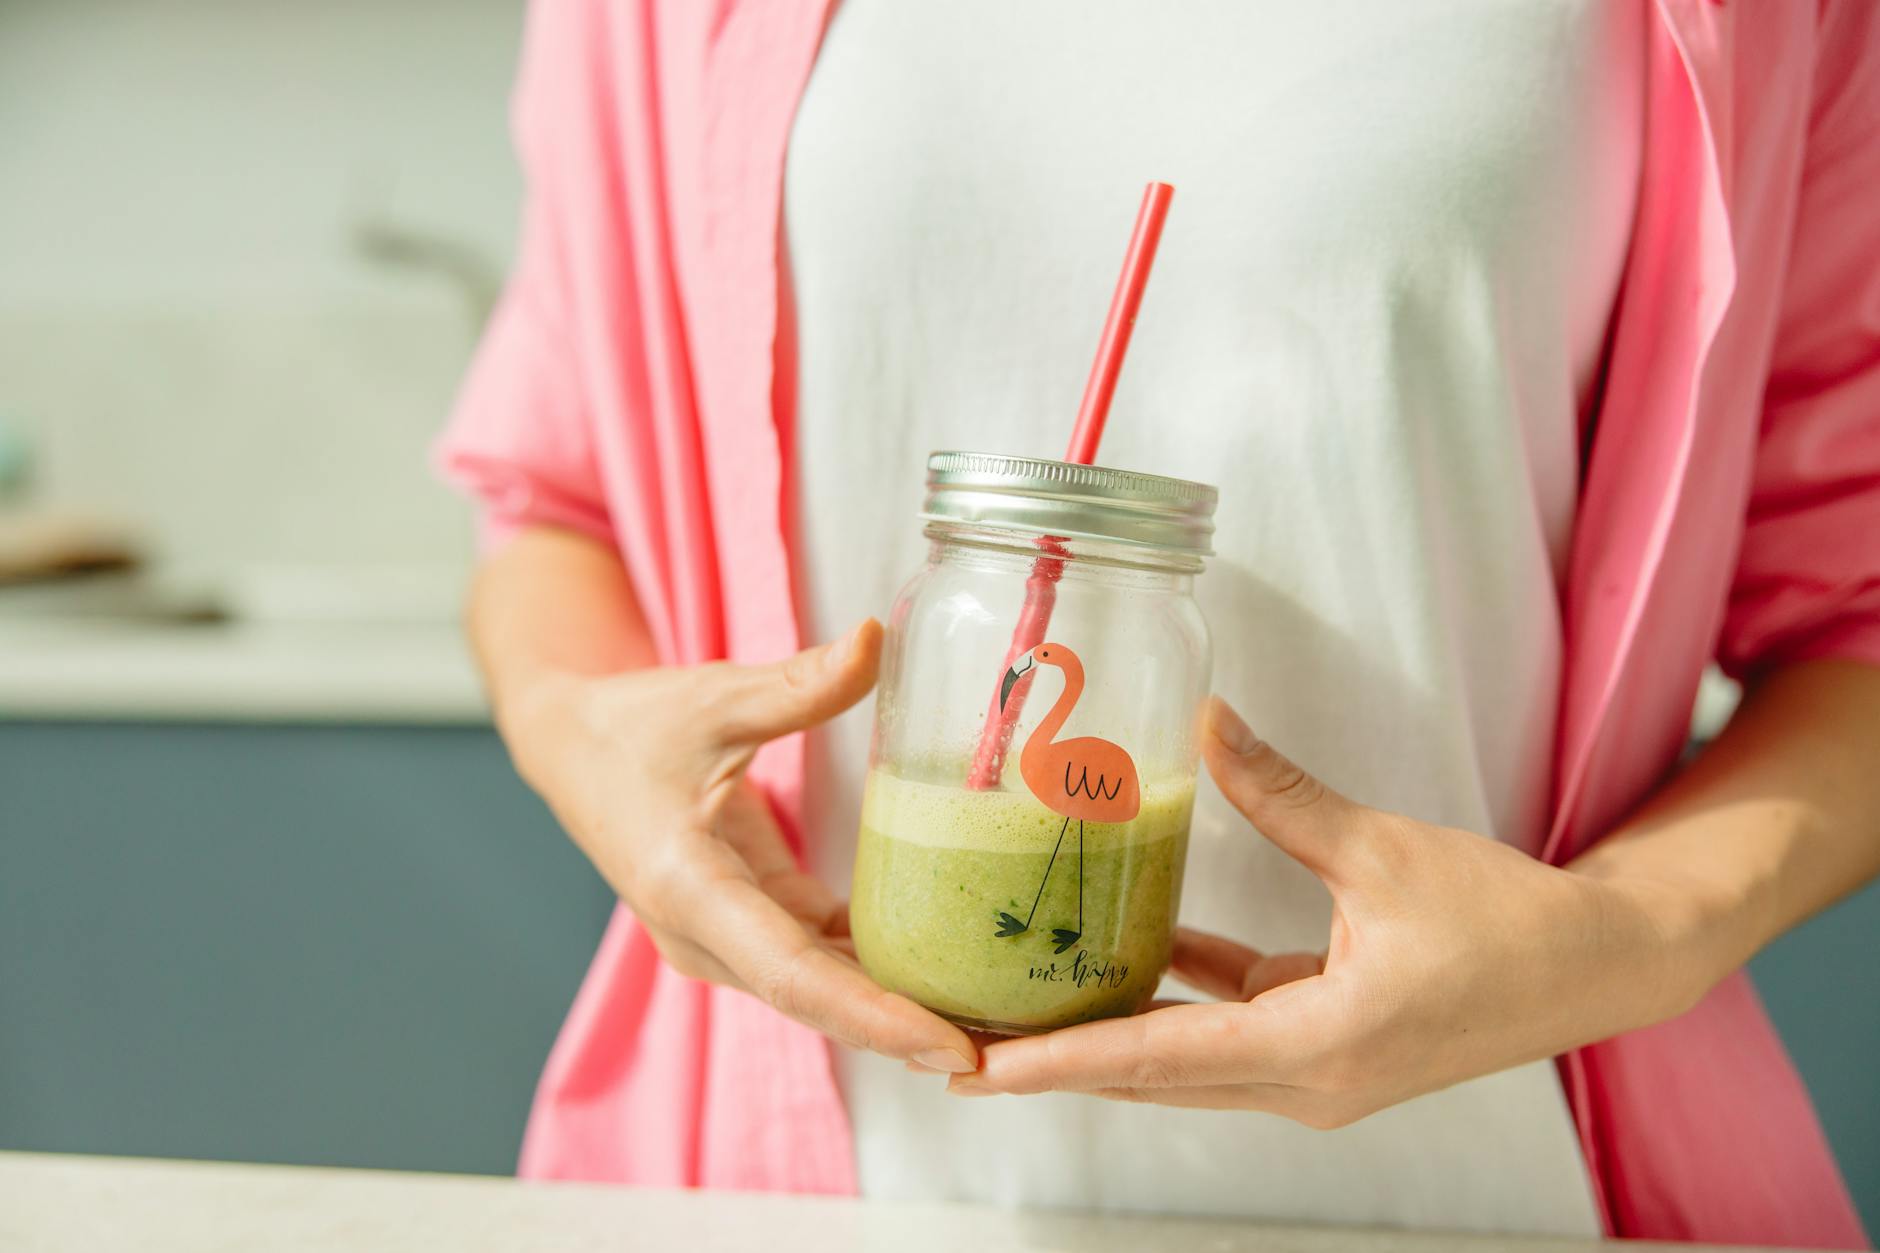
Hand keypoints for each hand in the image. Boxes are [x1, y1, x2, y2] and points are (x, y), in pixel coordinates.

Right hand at [519, 619, 978, 1073]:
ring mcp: (723, 939)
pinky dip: (876, 972)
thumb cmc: (634, 724)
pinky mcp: (745, 925)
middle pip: (816, 1000)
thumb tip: (876, 641)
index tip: (947, 1044)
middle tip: (1002, 1056)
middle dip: (905, 1032)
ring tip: (994, 1029)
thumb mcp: (714, 697)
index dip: (874, 1016)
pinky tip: (949, 975)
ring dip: (898, 1010)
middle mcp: (703, 935)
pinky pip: (820, 960)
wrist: (573, 746)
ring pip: (821, 989)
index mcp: (688, 888)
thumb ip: (799, 682)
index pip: (792, 974)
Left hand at [947, 697, 1709, 1121]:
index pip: (1155, 1058)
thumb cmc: (1508, 923)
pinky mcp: (1325, 1043)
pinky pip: (1227, 1026)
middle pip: (1150, 1075)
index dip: (1058, 1061)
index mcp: (1314, 1046)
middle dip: (1053, 1061)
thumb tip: (1206, 721)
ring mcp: (1313, 1072)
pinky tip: (1125, 945)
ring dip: (1103, 1035)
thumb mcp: (1384, 852)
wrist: (1597, 965)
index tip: (976, 1066)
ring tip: (1015, 1011)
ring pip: (1181, 1059)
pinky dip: (1174, 995)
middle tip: (957, 1043)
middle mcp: (1304, 1081)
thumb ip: (1282, 794)